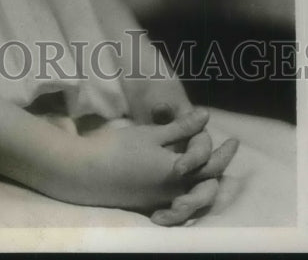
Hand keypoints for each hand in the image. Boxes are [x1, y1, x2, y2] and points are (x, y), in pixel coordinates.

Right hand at [72, 108, 236, 223]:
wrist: (88, 174)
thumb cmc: (120, 149)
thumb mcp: (151, 135)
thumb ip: (180, 128)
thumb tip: (205, 116)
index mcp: (180, 173)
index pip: (211, 163)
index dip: (224, 150)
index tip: (233, 140)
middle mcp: (177, 191)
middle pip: (207, 181)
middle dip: (220, 164)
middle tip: (228, 150)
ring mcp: (164, 200)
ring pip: (196, 194)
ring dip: (207, 181)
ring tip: (210, 168)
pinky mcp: (150, 204)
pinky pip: (179, 201)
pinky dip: (189, 193)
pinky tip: (186, 182)